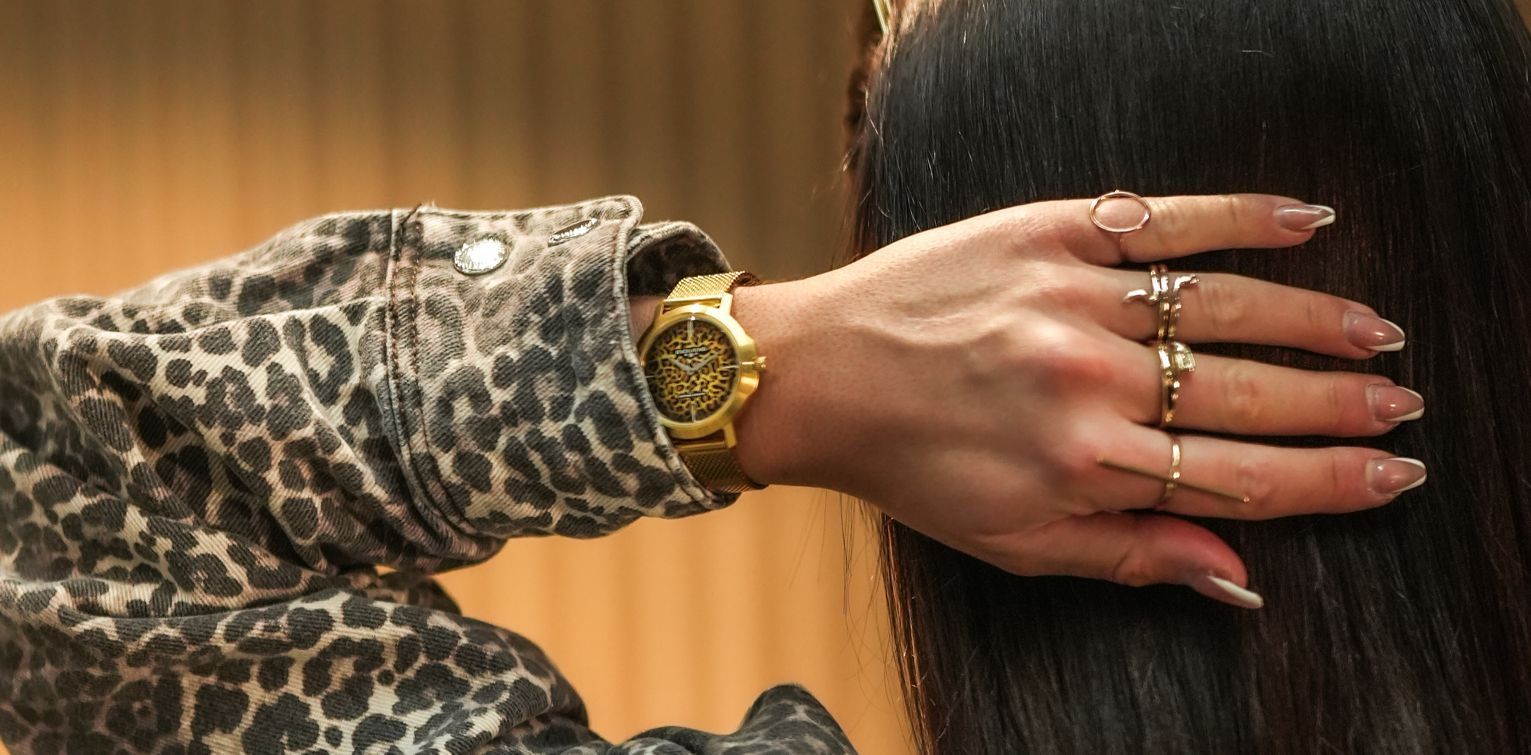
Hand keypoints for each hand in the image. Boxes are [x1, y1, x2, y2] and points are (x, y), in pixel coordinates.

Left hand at [731, 193, 1423, 607]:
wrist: (818, 375)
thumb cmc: (912, 468)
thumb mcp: (1013, 541)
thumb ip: (1130, 556)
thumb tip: (1239, 577)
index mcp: (1086, 466)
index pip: (1243, 477)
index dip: (1331, 480)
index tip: (1393, 475)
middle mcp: (1090, 380)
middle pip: (1252, 393)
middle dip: (1341, 404)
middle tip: (1403, 404)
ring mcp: (1073, 299)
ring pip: (1228, 306)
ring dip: (1316, 319)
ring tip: (1376, 332)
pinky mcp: (1049, 233)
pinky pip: (1166, 221)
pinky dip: (1242, 218)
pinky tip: (1305, 222)